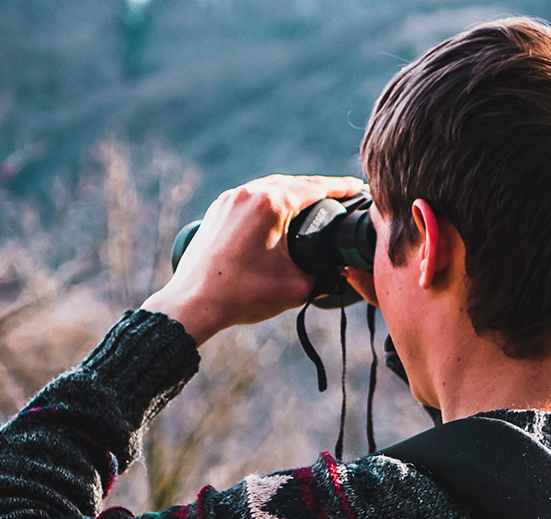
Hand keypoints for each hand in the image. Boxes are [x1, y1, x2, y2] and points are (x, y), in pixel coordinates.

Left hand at [142, 175, 366, 343]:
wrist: (193, 303)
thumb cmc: (242, 295)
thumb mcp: (296, 287)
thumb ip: (325, 277)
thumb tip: (340, 274)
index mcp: (271, 204)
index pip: (316, 187)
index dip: (341, 187)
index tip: (358, 188)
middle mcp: (249, 193)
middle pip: (294, 183)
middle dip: (319, 188)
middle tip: (342, 195)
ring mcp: (230, 199)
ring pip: (271, 187)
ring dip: (293, 192)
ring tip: (314, 203)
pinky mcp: (218, 209)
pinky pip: (251, 197)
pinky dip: (271, 200)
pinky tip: (280, 212)